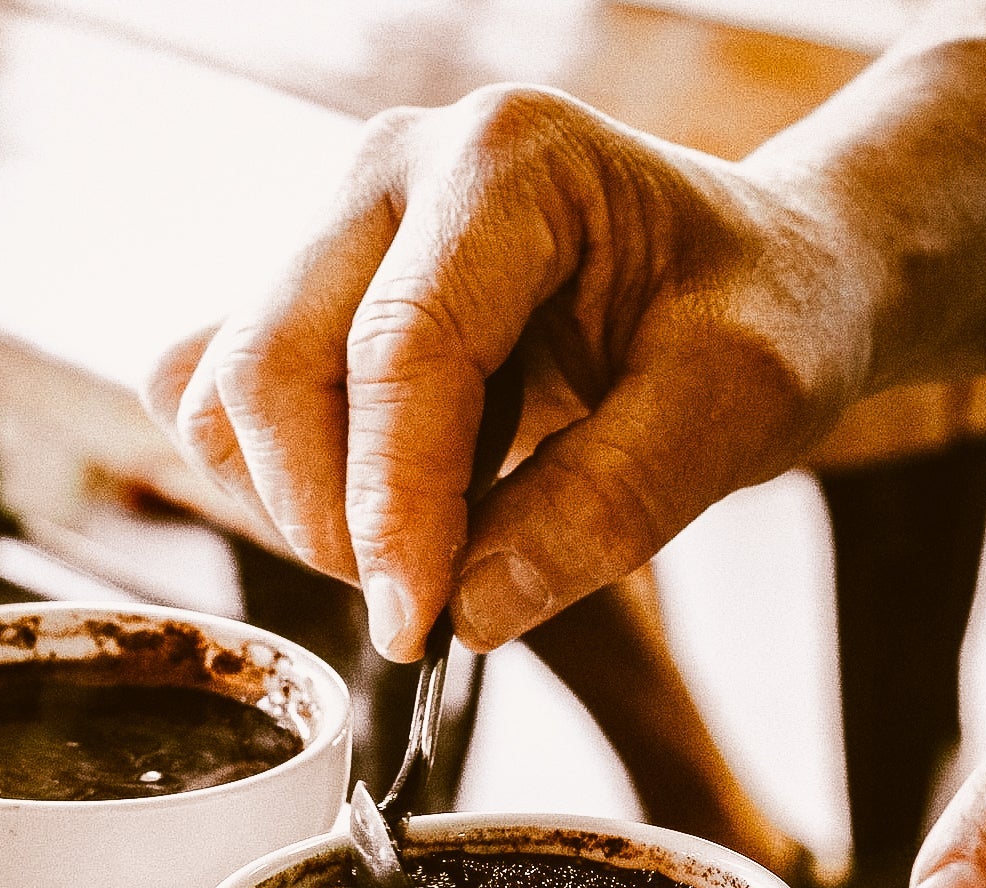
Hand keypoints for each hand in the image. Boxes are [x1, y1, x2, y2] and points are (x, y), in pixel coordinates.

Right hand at [148, 85, 874, 659]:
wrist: (755, 278)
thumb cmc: (762, 316)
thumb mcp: (741, 405)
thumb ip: (609, 504)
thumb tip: (467, 612)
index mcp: (509, 161)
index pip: (401, 351)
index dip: (393, 510)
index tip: (417, 629)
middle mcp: (398, 170)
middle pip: (271, 367)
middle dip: (332, 518)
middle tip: (426, 602)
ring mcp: (342, 228)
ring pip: (227, 390)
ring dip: (300, 504)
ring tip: (420, 543)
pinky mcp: (316, 293)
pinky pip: (223, 398)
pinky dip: (277, 480)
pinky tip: (382, 503)